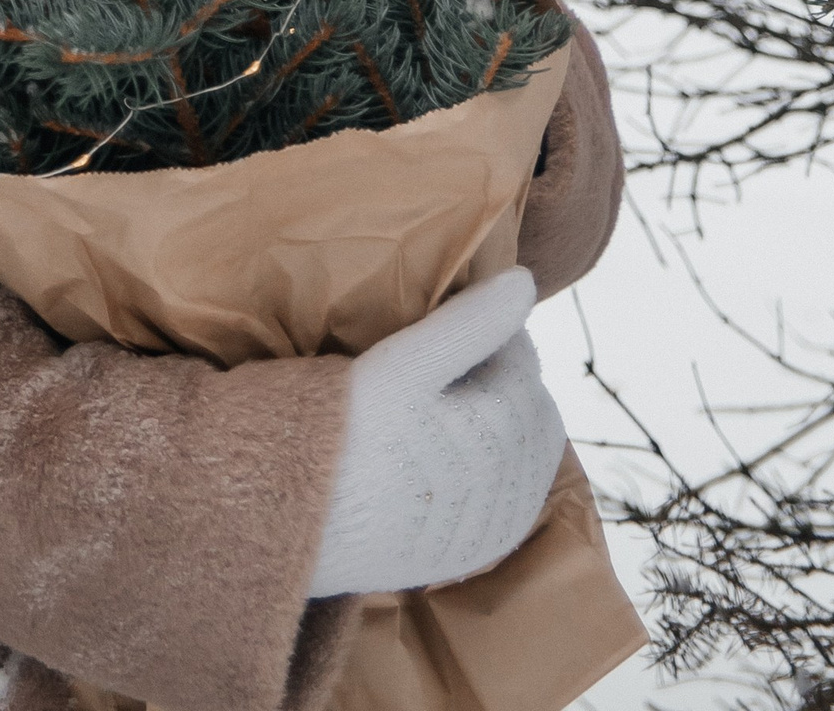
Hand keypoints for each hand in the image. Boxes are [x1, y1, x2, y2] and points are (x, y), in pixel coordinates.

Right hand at [306, 267, 566, 598]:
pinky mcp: (475, 552)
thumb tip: (526, 282)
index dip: (493, 329)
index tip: (458, 317)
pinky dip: (506, 469)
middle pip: (532, 407)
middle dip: (506, 377)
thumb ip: (470, 322)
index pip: (522, 358)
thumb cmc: (346, 430)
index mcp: (501, 428)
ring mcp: (494, 523)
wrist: (300, 518)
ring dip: (511, 422)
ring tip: (458, 403)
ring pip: (532, 454)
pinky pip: (515, 500)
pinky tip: (469, 454)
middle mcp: (509, 482)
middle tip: (455, 358)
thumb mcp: (404, 362)